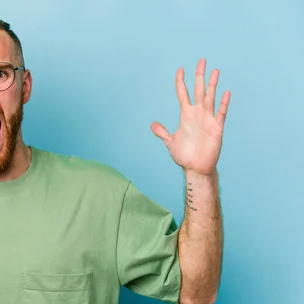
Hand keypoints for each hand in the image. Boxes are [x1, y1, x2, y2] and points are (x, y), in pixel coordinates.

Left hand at [151, 59, 229, 175]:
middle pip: (198, 91)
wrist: (195, 168)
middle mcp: (197, 114)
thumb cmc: (185, 155)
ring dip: (212, 85)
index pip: (183, 94)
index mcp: (186, 115)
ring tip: (214, 71)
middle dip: (199, 76)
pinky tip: (226, 93)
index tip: (180, 69)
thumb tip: (152, 125)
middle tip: (201, 60)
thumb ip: (162, 132)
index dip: (181, 82)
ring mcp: (208, 120)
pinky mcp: (216, 128)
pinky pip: (221, 114)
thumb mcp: (170, 142)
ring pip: (210, 98)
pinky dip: (224, 104)